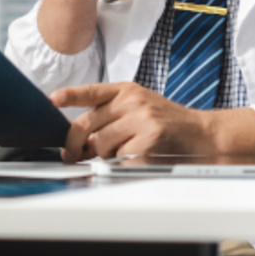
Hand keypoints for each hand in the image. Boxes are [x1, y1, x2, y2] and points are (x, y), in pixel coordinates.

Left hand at [51, 82, 254, 162]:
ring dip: (104, 156)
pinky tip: (137, 159)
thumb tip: (81, 142)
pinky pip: (120, 158)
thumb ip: (110, 118)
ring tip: (122, 153)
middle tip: (72, 155)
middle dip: (75, 144)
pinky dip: (122, 164)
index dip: (69, 95)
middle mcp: (132, 101)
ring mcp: (141, 120)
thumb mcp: (138, 110)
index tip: (52, 99)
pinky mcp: (149, 141)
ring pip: (101, 144)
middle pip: (87, 123)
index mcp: (126, 90)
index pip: (91, 91)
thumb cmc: (167, 125)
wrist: (202, 136)